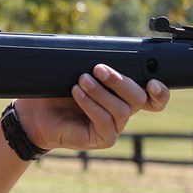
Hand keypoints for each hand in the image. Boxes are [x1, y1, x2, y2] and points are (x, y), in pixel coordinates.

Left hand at [14, 64, 169, 150]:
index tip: (152, 81)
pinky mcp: (102, 139)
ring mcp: (114, 127)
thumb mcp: (75, 73)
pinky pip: (105, 122)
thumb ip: (94, 66)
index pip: (152, 96)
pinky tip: (77, 94)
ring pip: (122, 109)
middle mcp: (122, 112)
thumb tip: (102, 54)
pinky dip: (91, 105)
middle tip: (98, 69)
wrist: (33, 114)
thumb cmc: (55, 92)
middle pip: (138, 98)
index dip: (159, 92)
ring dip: (101, 92)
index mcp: (121, 96)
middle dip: (120, 81)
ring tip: (81, 81)